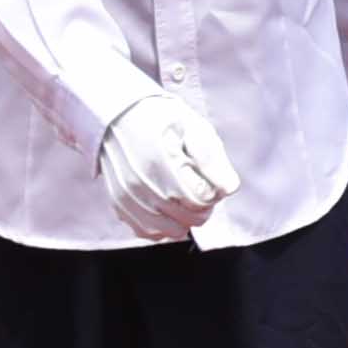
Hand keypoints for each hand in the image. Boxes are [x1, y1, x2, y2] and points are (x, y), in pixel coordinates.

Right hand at [95, 88, 241, 240]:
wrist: (118, 115)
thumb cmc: (161, 120)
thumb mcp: (192, 127)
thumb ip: (212, 158)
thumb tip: (229, 189)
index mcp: (161, 164)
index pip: (202, 200)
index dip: (213, 191)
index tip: (207, 176)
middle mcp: (140, 187)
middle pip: (190, 219)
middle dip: (202, 205)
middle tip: (197, 183)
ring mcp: (128, 200)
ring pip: (172, 231)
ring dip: (184, 218)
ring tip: (182, 194)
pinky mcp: (119, 207)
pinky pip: (149, 232)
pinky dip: (163, 225)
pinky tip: (166, 205)